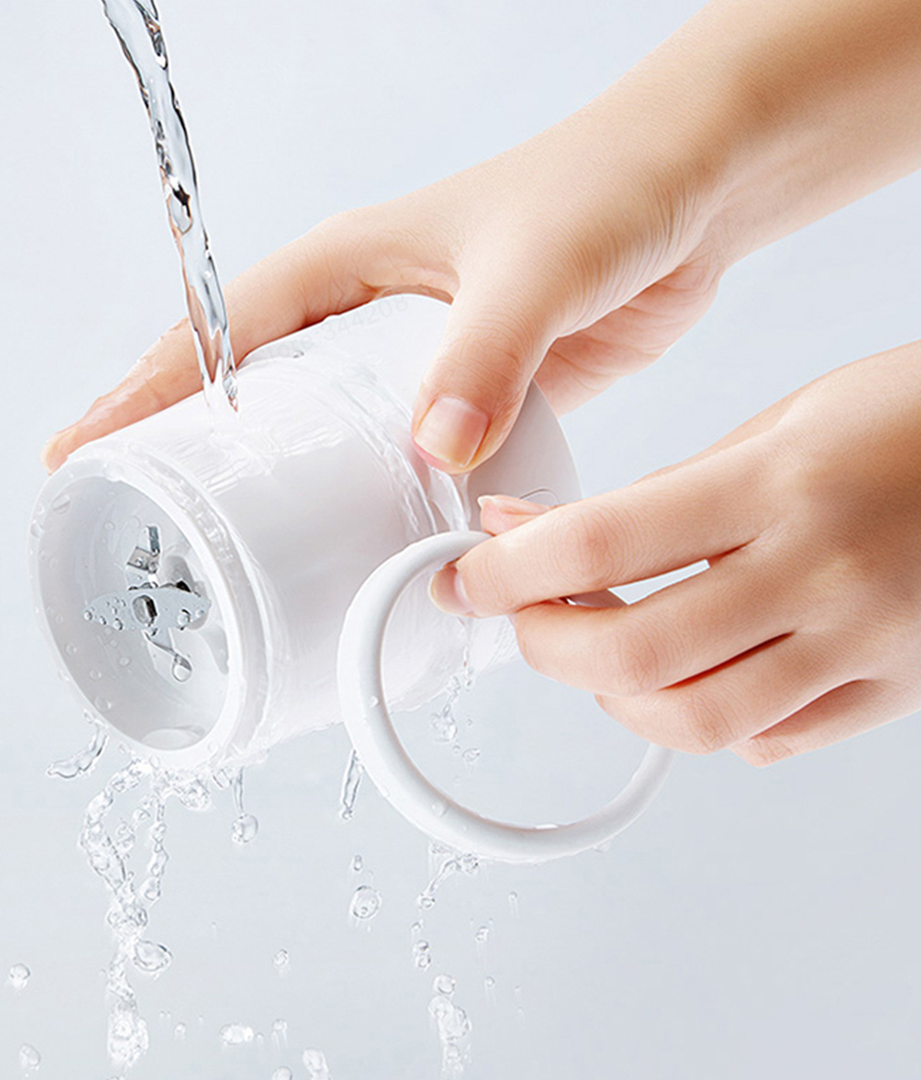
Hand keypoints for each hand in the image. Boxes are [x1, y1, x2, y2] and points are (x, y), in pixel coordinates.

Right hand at [41, 0, 920, 475]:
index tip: (81, 451)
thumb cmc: (611, 187)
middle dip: (188, 449)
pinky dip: (374, 497)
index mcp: (351, 262)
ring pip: (321, 428)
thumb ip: (488, 353)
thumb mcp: (538, 264)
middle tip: (141, 525)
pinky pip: (397, 453)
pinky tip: (368, 544)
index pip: (221, 325)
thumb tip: (432, 451)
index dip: (146, 390)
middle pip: (249, 385)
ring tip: (240, 558)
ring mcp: (417, 357)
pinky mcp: (468, 393)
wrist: (698, 192)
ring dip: (282, 486)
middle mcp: (370, 311)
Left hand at [430, 342, 920, 764]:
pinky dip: (703, 720)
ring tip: (597, 652)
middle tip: (518, 618)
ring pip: (695, 721)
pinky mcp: (893, 693)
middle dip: (544, 644)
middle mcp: (821, 573)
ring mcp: (863, 646)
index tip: (467, 576)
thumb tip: (538, 528)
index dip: (508, 569)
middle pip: (634, 654)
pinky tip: (692, 676)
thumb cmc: (909, 422)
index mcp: (779, 484)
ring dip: (614, 696)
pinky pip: (768, 741)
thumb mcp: (777, 425)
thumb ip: (658, 492)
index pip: (601, 544)